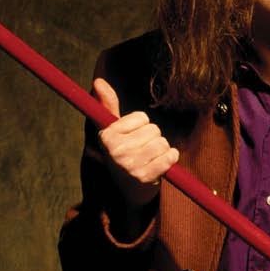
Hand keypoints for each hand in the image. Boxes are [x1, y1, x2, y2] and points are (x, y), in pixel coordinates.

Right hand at [93, 77, 177, 206]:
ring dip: (162, 149)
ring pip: (162, 142)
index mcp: (106, 136)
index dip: (142, 125)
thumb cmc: (122, 153)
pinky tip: (161, 164)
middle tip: (142, 150)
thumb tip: (98, 81)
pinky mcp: (145, 177)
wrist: (128, 189)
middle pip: (153, 129)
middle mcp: (115, 151)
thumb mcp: (112, 130)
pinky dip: (170, 158)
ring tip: (150, 158)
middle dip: (152, 138)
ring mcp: (129, 165)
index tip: (133, 137)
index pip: (141, 117)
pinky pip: (170, 156)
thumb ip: (108, 106)